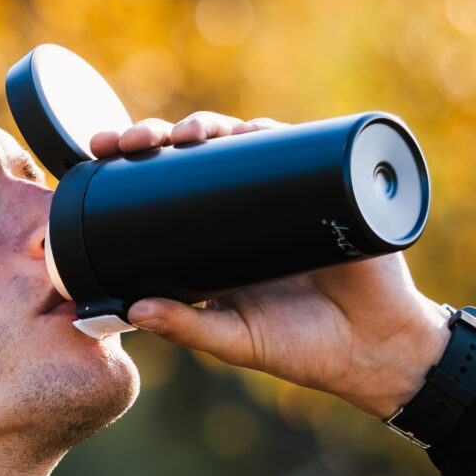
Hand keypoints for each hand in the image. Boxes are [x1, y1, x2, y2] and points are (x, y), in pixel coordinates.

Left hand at [91, 108, 449, 420]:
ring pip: (240, 140)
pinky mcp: (329, 188)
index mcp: (215, 235)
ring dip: (208, 125)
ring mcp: (286, 192)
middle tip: (132, 140)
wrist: (376, 351)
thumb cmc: (303, 347)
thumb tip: (131, 312)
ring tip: (188, 133)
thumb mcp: (235, 340)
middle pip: (195, 153)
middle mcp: (245, 205)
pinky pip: (299, 148)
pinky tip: (249, 128)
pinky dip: (273, 132)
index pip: (165, 185)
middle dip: (158, 134)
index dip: (133, 163)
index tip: (99, 151)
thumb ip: (187, 326)